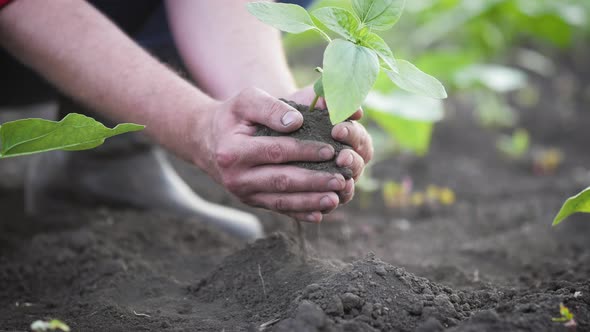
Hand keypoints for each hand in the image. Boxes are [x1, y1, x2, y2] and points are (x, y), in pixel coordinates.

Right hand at [196, 87, 346, 222]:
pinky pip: (278, 209)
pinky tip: (320, 213)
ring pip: (281, 200)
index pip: (276, 151)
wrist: (209, 140)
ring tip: (336, 198)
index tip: (330, 150)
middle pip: (281, 181)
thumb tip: (296, 121)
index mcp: (233, 151)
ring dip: (311, 201)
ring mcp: (244, 193)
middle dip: (314, 181)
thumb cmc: (234, 117)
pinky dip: (300, 213)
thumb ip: (271, 107)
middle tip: (341, 179)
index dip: (304, 151)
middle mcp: (236, 177)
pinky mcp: (252, 201)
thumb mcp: (246, 101)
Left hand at [290, 87, 373, 204]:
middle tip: (341, 157)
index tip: (337, 128)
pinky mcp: (316, 199)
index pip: (359, 137)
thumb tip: (352, 110)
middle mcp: (345, 161)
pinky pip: (324, 206)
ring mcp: (333, 181)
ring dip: (344, 187)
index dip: (352, 134)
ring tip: (338, 184)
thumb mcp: (302, 99)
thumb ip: (323, 98)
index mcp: (348, 137)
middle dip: (352, 160)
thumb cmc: (288, 110)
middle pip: (359, 164)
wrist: (263, 130)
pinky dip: (323, 207)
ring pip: (346, 189)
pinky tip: (319, 210)